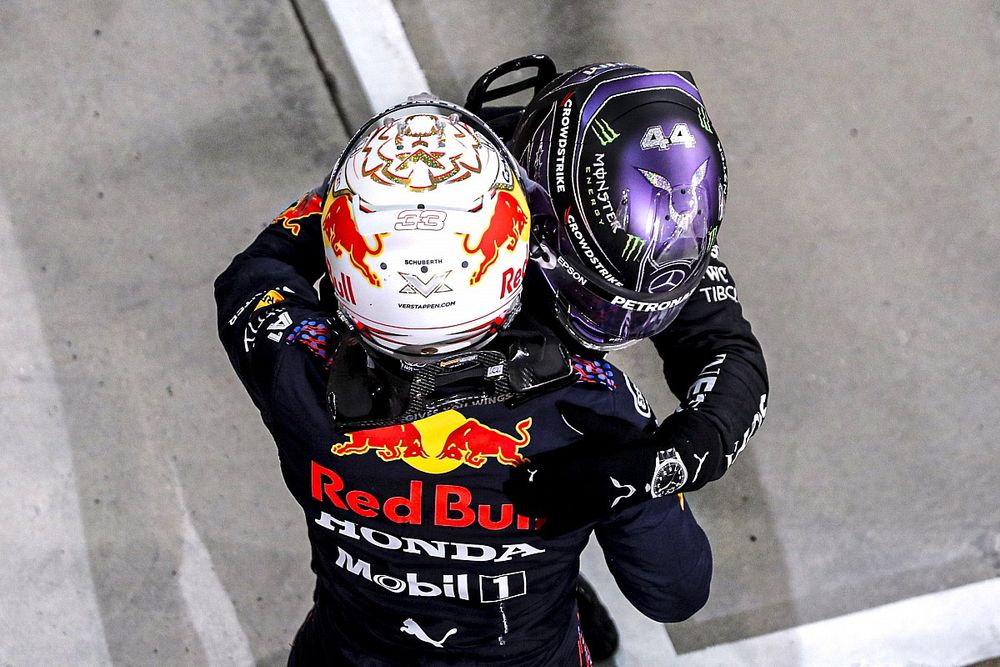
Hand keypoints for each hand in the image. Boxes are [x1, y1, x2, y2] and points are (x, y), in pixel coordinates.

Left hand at [504, 402, 721, 536]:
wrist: (663, 468)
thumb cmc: (634, 443)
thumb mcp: (612, 427)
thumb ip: (584, 419)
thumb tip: (560, 405)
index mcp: (591, 462)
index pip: (555, 470)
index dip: (534, 473)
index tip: (516, 471)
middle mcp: (591, 486)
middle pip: (552, 493)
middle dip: (528, 492)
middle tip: (508, 490)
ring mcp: (597, 502)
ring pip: (560, 510)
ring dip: (537, 509)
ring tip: (518, 507)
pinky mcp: (603, 513)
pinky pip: (578, 524)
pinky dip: (559, 528)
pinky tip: (543, 531)